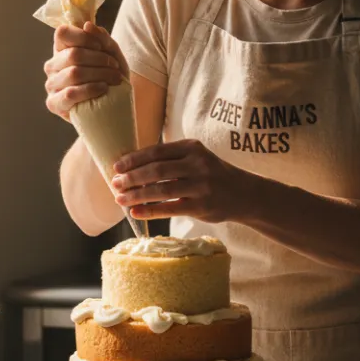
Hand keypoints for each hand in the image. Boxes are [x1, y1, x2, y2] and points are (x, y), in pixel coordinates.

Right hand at [44, 22, 128, 120]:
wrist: (113, 106)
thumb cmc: (109, 76)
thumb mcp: (112, 55)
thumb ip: (102, 38)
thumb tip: (88, 25)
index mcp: (61, 48)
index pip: (62, 33)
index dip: (84, 37)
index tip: (101, 47)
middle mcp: (52, 65)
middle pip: (73, 55)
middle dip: (100, 60)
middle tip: (115, 66)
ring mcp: (51, 84)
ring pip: (74, 73)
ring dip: (100, 74)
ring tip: (115, 78)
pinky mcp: (53, 103)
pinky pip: (71, 93)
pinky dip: (91, 89)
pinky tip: (103, 89)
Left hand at [110, 140, 256, 223]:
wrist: (244, 193)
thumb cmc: (212, 174)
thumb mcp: (196, 158)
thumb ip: (171, 159)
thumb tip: (132, 166)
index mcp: (192, 148)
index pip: (157, 151)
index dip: (134, 159)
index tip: (117, 166)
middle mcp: (197, 164)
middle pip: (156, 170)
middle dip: (132, 177)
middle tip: (115, 184)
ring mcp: (200, 186)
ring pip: (161, 190)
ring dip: (137, 195)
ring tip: (120, 199)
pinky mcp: (202, 206)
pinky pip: (170, 208)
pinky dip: (150, 211)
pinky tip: (136, 212)